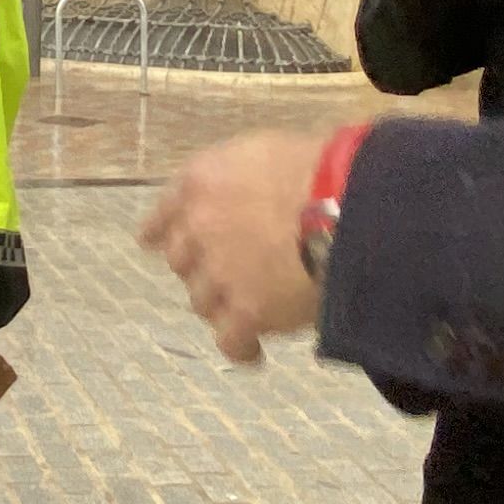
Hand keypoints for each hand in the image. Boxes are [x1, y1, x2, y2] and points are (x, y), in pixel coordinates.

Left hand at [139, 128, 320, 365]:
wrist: (350, 205)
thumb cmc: (321, 166)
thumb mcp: (266, 151)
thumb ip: (238, 177)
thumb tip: (242, 193)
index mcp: (201, 182)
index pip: (164, 213)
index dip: (160, 231)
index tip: (153, 242)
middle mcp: (199, 228)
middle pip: (181, 261)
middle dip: (201, 268)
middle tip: (229, 272)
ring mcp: (219, 273)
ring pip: (202, 302)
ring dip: (222, 304)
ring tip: (251, 309)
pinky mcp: (246, 312)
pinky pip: (231, 340)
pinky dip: (241, 347)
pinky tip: (253, 352)